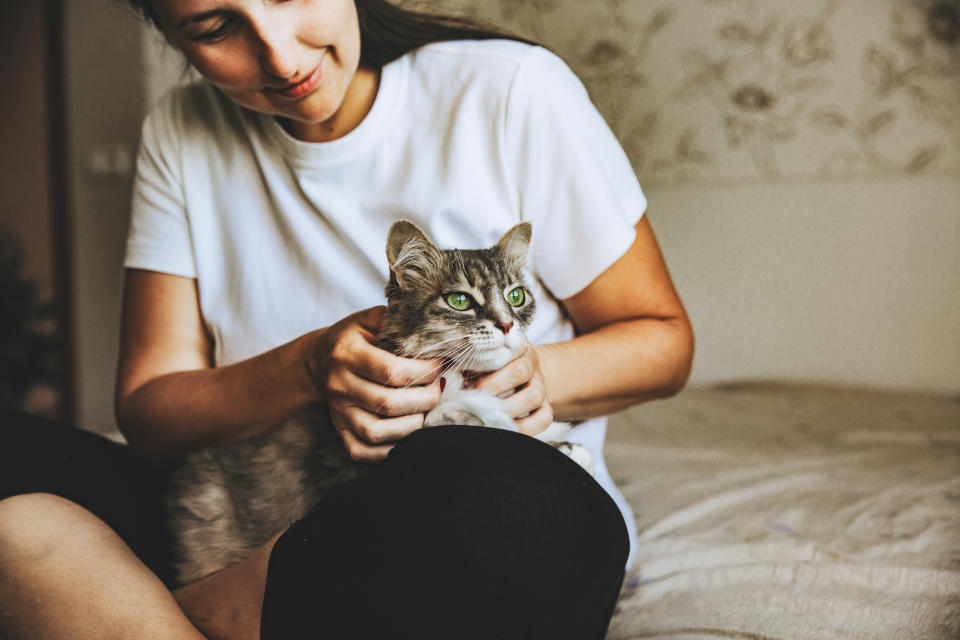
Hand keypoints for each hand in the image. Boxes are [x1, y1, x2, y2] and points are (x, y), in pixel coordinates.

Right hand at [307, 307, 442, 461]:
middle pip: (387, 403)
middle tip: (440, 388)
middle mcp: (339, 383)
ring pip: (375, 431)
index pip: (392, 370)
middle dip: (425, 399)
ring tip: (426, 412)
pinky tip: (406, 435)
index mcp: (348, 352)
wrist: (321, 359)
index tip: (442, 366)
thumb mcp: (371, 319)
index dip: (424, 372)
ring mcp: (338, 410)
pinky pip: (361, 451)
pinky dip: (386, 451)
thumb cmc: (356, 337)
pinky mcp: (339, 429)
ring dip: (410, 427)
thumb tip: (435, 331)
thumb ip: (398, 322)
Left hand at [464, 343, 553, 435]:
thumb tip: (445, 378)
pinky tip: (502, 428)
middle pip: (519, 372)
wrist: (521, 377)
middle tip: (469, 396)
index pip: (505, 348)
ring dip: (505, 408)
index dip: (484, 362)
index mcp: (516, 345)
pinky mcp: (546, 408)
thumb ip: (468, 361)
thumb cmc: (490, 367)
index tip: (463, 374)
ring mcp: (541, 387)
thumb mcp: (481, 357)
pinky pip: (543, 419)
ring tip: (482, 414)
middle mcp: (532, 364)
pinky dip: (523, 428)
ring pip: (533, 396)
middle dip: (490, 386)